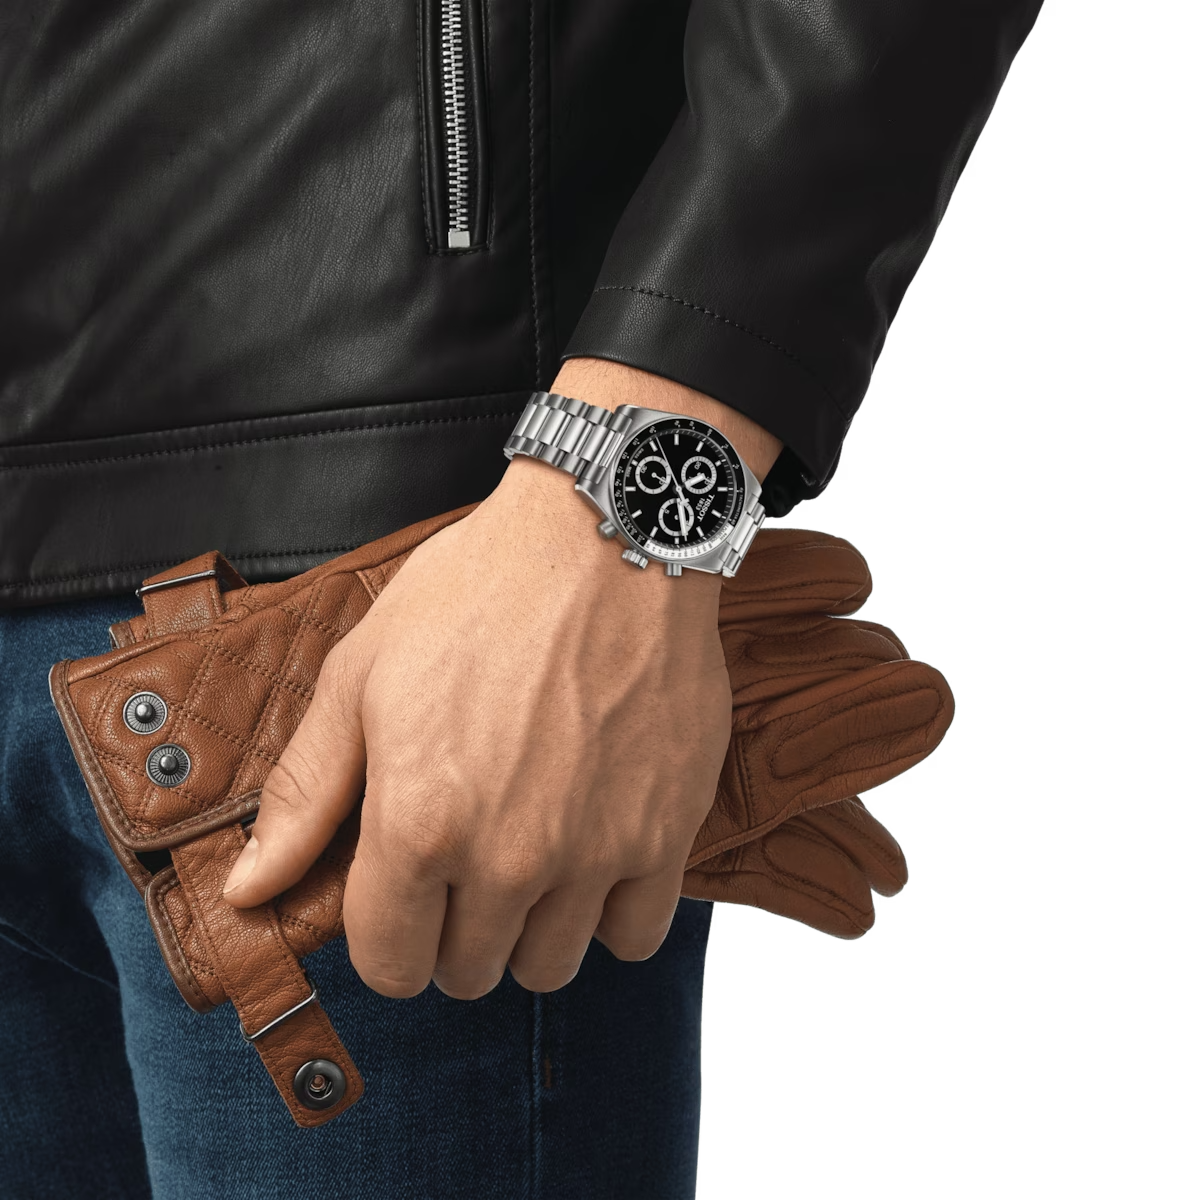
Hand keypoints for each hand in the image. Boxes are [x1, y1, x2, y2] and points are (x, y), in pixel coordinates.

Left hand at [223, 457, 732, 998]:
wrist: (606, 539)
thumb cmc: (477, 594)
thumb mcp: (363, 674)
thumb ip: (306, 793)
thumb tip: (249, 890)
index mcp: (419, 822)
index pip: (389, 964)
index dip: (385, 937)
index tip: (401, 896)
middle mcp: (508, 857)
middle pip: (467, 971)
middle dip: (451, 931)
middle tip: (463, 862)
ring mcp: (596, 851)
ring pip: (548, 967)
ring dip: (527, 931)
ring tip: (527, 861)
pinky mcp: (665, 831)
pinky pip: (634, 936)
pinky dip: (609, 917)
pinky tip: (592, 861)